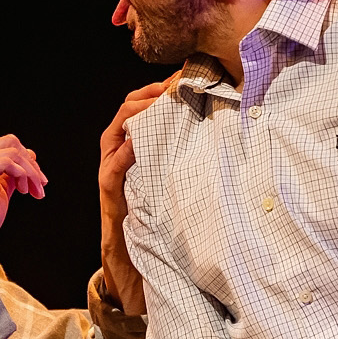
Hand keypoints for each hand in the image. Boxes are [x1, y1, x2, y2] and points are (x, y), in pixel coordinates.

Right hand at [0, 67, 45, 255]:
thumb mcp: (3, 191)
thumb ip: (14, 171)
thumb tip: (30, 154)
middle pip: (12, 140)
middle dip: (32, 164)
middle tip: (39, 188)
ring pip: (14, 151)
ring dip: (31, 172)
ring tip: (34, 193)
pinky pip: (8, 162)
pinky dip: (22, 175)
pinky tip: (24, 193)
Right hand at [97, 76, 174, 314]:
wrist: (136, 261)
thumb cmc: (160, 220)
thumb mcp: (178, 181)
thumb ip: (189, 159)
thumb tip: (228, 136)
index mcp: (139, 147)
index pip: (145, 105)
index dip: (164, 88)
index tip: (188, 77)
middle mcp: (121, 153)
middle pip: (129, 108)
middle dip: (151, 92)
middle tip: (177, 82)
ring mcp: (112, 169)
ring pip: (117, 128)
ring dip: (136, 111)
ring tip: (159, 100)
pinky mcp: (110, 190)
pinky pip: (114, 165)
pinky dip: (126, 150)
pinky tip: (142, 140)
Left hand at [98, 76, 173, 202]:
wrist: (119, 216)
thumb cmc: (114, 201)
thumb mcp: (113, 182)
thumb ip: (121, 160)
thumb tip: (134, 138)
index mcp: (111, 139)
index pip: (127, 111)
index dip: (145, 103)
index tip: (165, 101)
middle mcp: (120, 134)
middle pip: (135, 102)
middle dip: (154, 91)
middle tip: (175, 86)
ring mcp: (133, 137)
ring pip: (144, 107)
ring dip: (160, 97)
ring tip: (179, 89)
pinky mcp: (145, 144)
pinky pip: (153, 121)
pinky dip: (164, 110)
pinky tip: (179, 106)